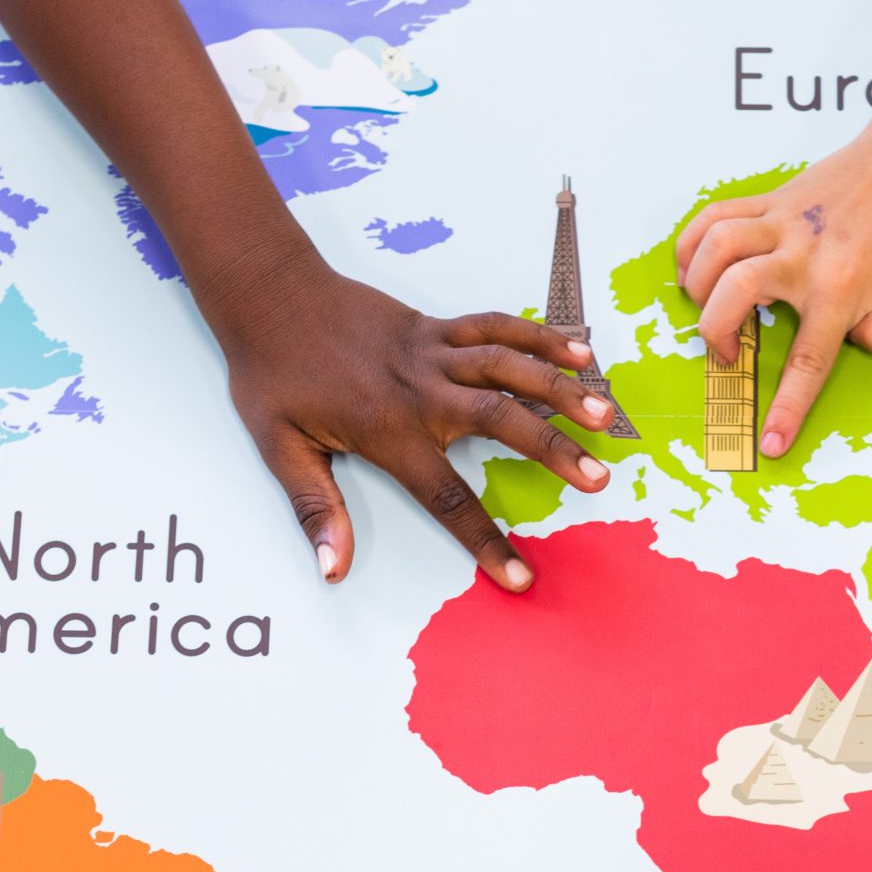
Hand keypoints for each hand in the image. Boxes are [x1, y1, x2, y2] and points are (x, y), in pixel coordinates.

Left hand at [209, 255, 615, 590]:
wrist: (267, 293)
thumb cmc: (272, 374)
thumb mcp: (279, 448)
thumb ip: (315, 508)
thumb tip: (333, 569)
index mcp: (388, 430)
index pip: (446, 497)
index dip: (486, 543)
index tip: (521, 578)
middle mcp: (421, 390)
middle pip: (501, 421)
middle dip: (553, 451)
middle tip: (598, 478)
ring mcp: (433, 352)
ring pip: (509, 368)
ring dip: (559, 389)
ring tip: (604, 413)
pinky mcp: (436, 326)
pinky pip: (496, 328)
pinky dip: (539, 337)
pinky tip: (579, 351)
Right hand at [673, 127, 871, 458]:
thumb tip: (846, 346)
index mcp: (841, 286)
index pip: (806, 362)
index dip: (787, 410)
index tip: (770, 444)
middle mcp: (803, 253)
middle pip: (733, 295)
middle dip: (715, 334)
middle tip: (725, 353)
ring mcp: (782, 221)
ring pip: (715, 247)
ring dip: (697, 283)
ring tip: (703, 305)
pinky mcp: (772, 199)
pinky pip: (716, 215)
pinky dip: (693, 241)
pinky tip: (693, 264)